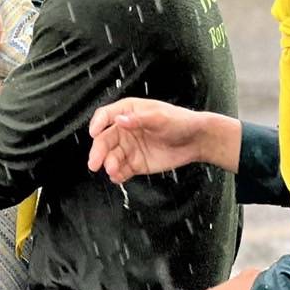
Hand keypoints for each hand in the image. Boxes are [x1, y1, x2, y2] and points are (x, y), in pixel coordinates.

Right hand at [87, 100, 235, 184]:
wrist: (196, 140)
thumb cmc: (180, 122)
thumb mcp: (160, 117)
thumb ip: (139, 119)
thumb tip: (119, 121)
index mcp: (127, 112)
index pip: (105, 116)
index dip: (97, 124)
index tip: (93, 133)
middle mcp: (124, 130)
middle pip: (104, 139)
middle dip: (98, 151)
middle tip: (95, 163)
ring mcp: (129, 148)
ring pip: (112, 156)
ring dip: (108, 164)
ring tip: (112, 170)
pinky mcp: (135, 163)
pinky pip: (122, 169)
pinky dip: (117, 174)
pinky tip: (117, 177)